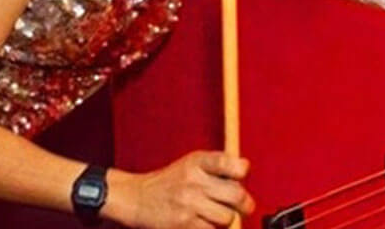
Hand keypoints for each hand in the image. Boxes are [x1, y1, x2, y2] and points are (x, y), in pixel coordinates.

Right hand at [116, 151, 254, 228]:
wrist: (137, 198)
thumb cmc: (170, 181)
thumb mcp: (191, 164)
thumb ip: (217, 166)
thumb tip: (246, 172)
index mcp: (197, 162)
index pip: (228, 163)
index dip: (241, 170)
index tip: (241, 176)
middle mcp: (193, 181)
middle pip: (236, 195)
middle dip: (245, 204)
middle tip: (244, 206)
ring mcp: (189, 204)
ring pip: (227, 217)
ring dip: (226, 219)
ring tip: (215, 214)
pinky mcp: (184, 225)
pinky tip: (203, 223)